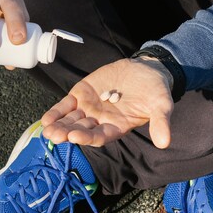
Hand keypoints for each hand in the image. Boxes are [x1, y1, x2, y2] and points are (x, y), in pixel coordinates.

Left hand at [41, 58, 173, 148]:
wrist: (146, 69)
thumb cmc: (155, 90)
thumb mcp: (161, 105)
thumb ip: (160, 122)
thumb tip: (166, 143)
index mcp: (117, 127)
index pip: (100, 136)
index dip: (88, 137)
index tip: (76, 138)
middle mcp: (100, 121)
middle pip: (81, 130)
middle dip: (67, 134)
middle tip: (54, 137)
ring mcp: (89, 108)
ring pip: (71, 120)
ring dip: (58, 126)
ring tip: (47, 131)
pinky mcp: (81, 95)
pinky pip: (66, 106)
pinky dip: (56, 112)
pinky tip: (46, 119)